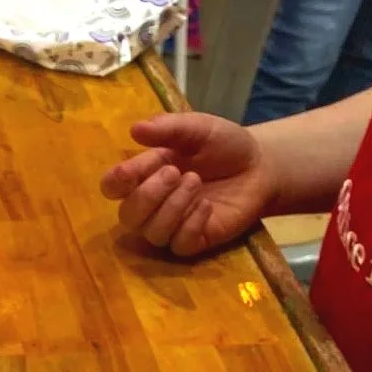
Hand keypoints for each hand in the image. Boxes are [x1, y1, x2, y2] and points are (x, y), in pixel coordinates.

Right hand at [99, 113, 278, 256]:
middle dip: (148, 195)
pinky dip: (192, 223)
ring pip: (153, 232)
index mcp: (145, 173)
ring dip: (173, 206)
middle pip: (128, 216)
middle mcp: (152, 204)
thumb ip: (167, 128)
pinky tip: (207, 206)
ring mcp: (172, 226)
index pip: (112, 187)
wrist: (259, 166)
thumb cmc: (223, 146)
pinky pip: (179, 244)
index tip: (130, 172)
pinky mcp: (193, 242)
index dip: (116, 183)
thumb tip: (134, 129)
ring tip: (196, 182)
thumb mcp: (197, 128)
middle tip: (176, 172)